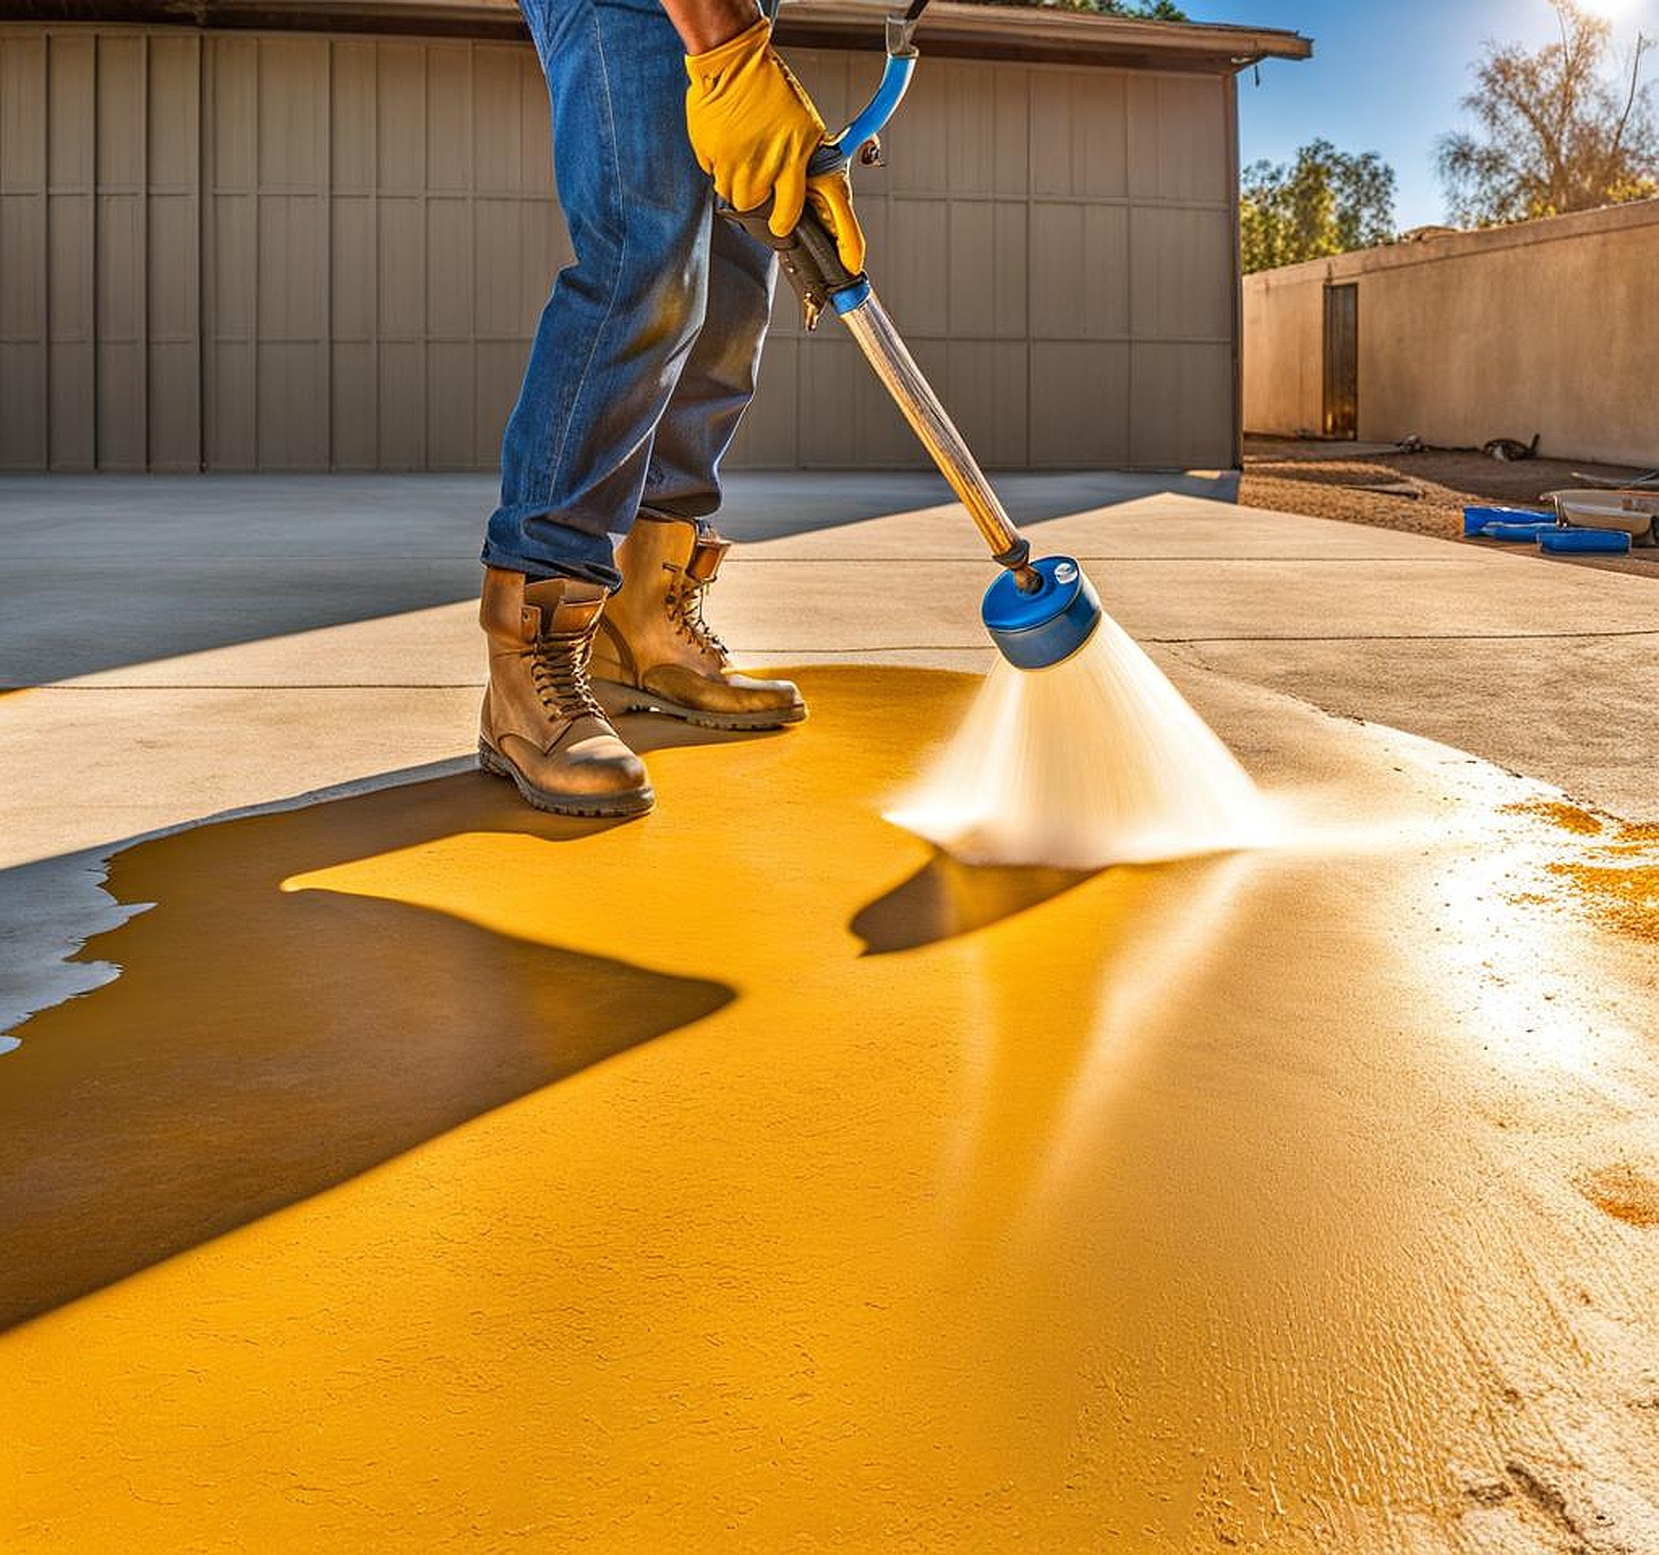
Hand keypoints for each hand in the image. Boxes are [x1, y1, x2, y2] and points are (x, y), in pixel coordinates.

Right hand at [685, 19, 865, 273]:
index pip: (823, 210)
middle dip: (765, 205)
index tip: (850, 263)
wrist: (732, 63)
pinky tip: (730, 146)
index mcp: (799, 157)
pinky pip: (718, 181)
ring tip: (745, 155)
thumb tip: (800, 199)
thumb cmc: (768, 91)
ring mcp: (742, 165)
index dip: (843, 240)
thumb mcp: (802, 127)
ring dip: (742, 186)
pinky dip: (722, 169)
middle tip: (763, 180)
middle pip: (768, 217)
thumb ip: (798, 166)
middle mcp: (773, 165)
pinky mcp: (716, 160)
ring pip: (740, 202)